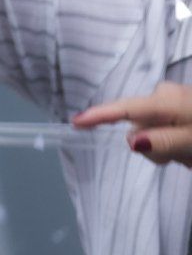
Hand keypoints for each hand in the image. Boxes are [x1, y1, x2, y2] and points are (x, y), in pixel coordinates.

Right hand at [72, 80, 191, 163]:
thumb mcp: (191, 142)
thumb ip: (163, 143)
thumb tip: (131, 142)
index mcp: (163, 101)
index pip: (124, 109)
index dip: (98, 115)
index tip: (75, 122)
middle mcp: (163, 96)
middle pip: (139, 126)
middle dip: (154, 147)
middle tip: (183, 158)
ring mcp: (172, 100)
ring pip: (151, 131)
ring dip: (167, 148)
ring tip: (189, 154)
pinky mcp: (179, 107)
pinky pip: (163, 128)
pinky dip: (173, 142)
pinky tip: (189, 147)